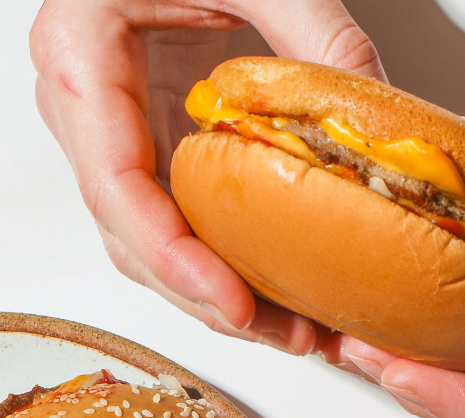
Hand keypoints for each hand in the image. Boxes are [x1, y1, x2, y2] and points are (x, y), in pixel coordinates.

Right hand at [30, 0, 380, 356]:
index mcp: (78, 54)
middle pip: (127, 234)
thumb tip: (386, 116)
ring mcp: (105, 127)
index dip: (172, 256)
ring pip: (144, 240)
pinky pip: (170, 213)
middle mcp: (77, 104)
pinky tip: (278, 286)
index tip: (234, 302)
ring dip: (215, 292)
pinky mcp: (142, 137)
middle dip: (205, 298)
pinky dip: (220, 256)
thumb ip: (316, 34)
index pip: (113, 184)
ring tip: (297, 330)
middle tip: (289, 337)